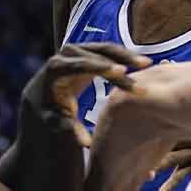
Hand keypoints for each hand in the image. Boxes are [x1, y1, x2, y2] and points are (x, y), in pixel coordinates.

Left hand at [24, 43, 151, 146]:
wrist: (42, 94)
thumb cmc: (48, 110)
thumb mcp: (54, 120)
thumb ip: (69, 128)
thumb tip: (86, 142)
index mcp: (56, 68)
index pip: (81, 65)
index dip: (102, 68)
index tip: (122, 72)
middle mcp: (66, 53)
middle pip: (97, 55)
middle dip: (120, 63)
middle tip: (142, 70)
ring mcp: (78, 49)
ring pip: (106, 49)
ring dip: (126, 56)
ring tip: (147, 63)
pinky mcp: (88, 51)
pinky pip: (108, 51)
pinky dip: (124, 56)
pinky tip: (141, 63)